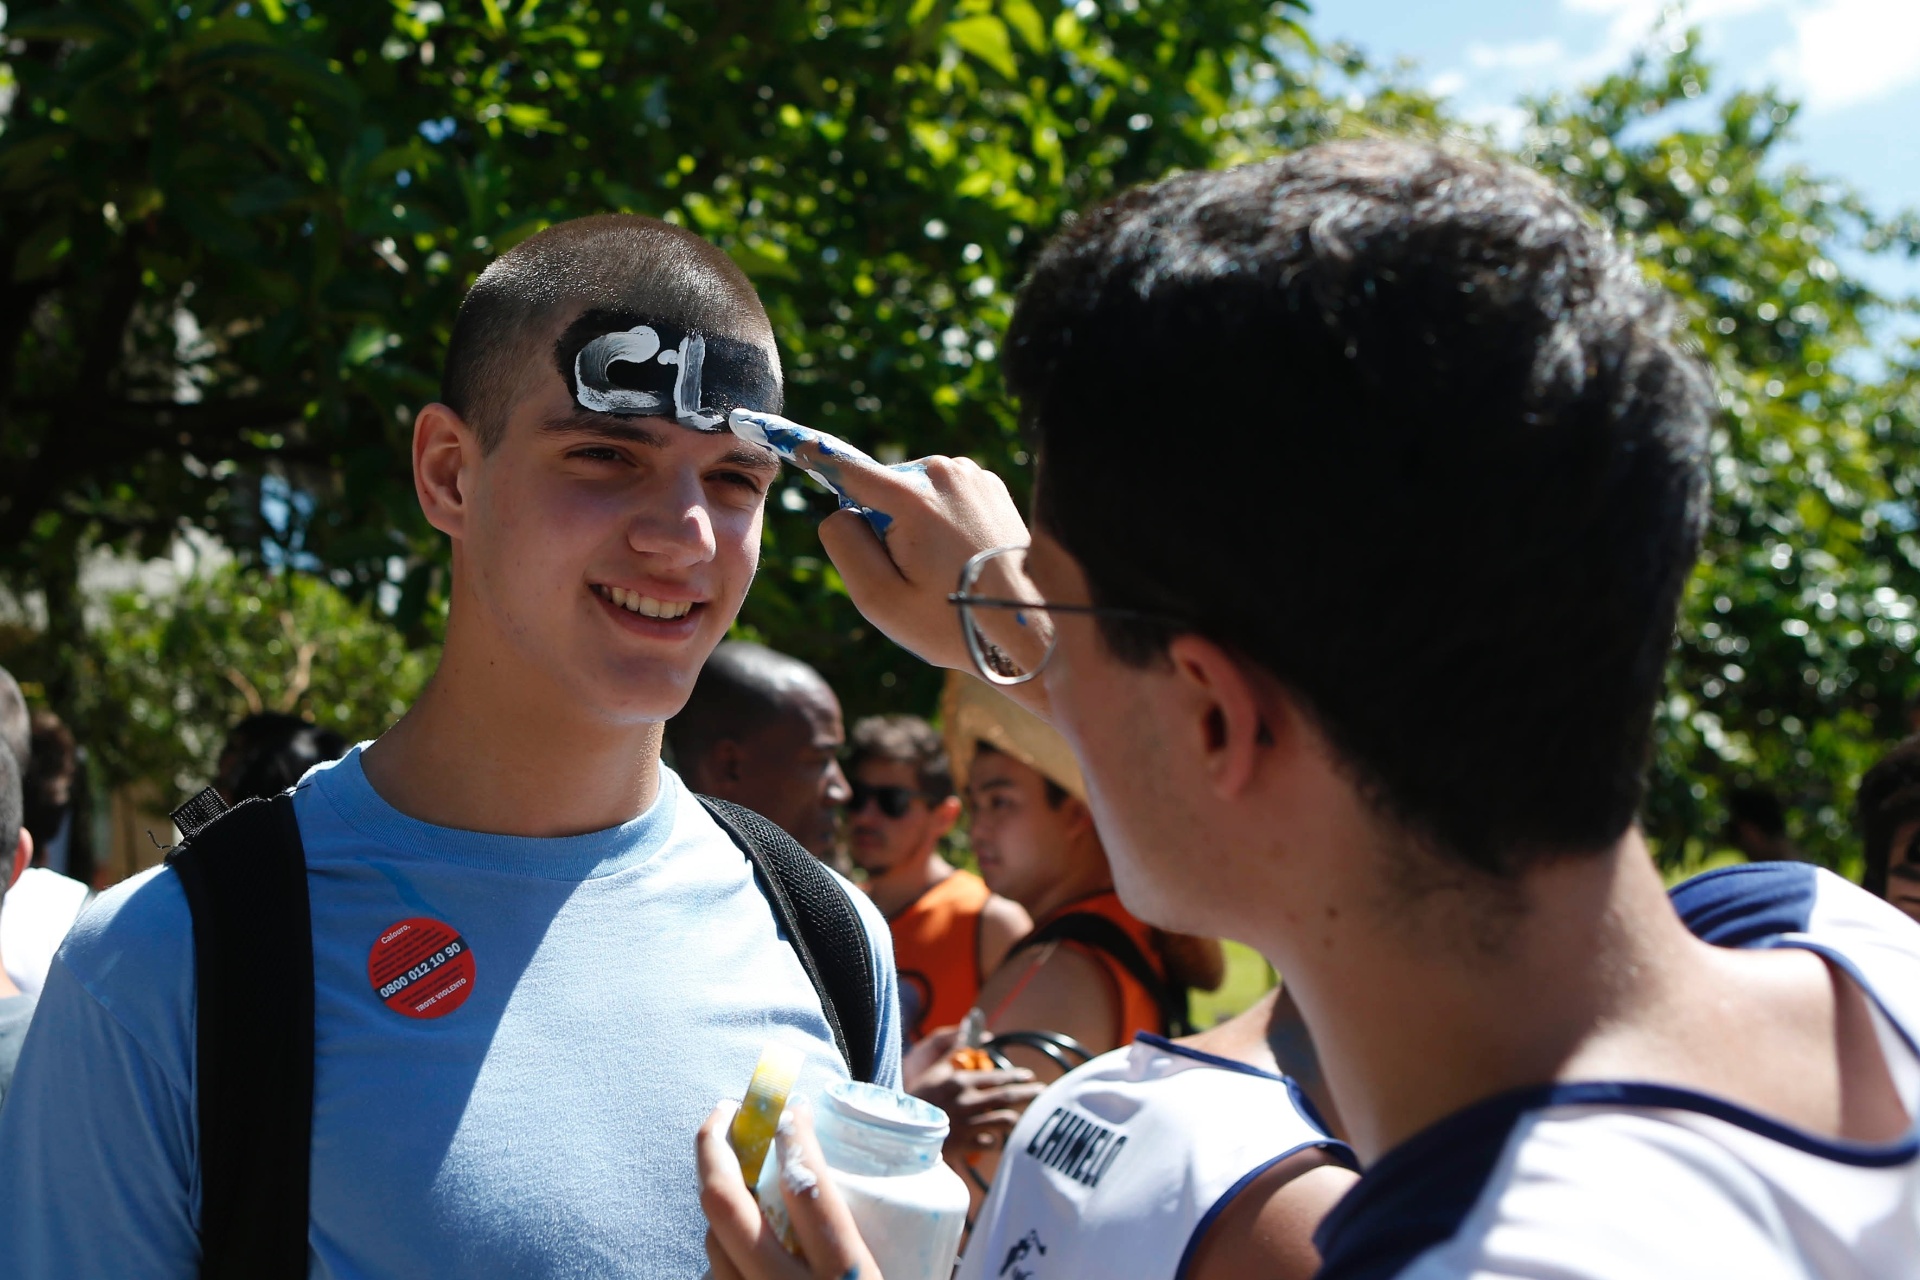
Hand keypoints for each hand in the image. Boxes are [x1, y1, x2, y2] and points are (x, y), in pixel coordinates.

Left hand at [698, 1099, 884, 1279]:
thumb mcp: (885, 1268)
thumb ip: (870, 1219)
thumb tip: (876, 1148)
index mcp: (843, 1274)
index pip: (805, 1189)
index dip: (793, 1139)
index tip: (793, 1109)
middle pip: (727, 1206)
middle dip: (715, 1146)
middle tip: (726, 1111)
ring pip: (712, 1239)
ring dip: (720, 1197)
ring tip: (735, 1169)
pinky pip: (716, 1272)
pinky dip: (723, 1244)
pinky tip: (741, 1233)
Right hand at [732, 410, 1030, 674]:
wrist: (1031, 627)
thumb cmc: (951, 622)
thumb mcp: (879, 599)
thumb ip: (844, 544)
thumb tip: (840, 508)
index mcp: (911, 496)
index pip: (844, 466)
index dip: (810, 453)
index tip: (783, 435)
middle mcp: (943, 472)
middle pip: (880, 490)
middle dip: (884, 527)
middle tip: (915, 578)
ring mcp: (971, 474)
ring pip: (912, 495)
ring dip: (914, 526)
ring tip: (947, 572)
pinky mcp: (989, 483)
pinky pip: (942, 498)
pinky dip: (942, 523)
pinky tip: (963, 558)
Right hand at [904, 1028, 1044, 1155]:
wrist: (900, 1130)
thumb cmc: (917, 1096)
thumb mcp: (934, 1071)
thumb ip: (955, 1052)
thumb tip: (971, 1029)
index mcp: (960, 1082)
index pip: (997, 1077)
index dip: (1017, 1076)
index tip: (1030, 1076)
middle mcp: (967, 1101)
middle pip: (1007, 1097)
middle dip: (1028, 1094)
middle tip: (1043, 1092)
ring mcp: (967, 1124)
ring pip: (1003, 1120)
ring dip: (1015, 1118)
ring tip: (1023, 1116)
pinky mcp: (964, 1145)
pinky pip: (990, 1142)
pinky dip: (995, 1140)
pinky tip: (997, 1138)